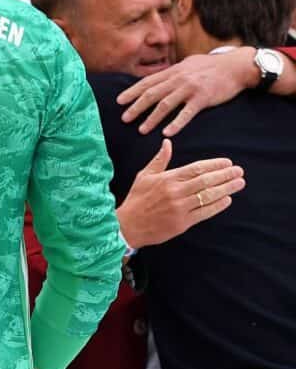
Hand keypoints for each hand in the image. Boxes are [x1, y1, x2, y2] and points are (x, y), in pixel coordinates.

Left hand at [116, 49, 254, 135]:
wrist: (235, 66)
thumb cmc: (210, 66)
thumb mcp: (187, 65)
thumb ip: (172, 73)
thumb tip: (156, 80)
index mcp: (173, 71)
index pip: (147, 82)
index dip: (132, 92)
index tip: (119, 101)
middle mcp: (178, 79)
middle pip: (152, 94)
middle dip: (136, 107)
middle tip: (124, 119)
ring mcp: (190, 89)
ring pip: (165, 105)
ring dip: (152, 118)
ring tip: (141, 130)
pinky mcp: (203, 99)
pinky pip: (186, 113)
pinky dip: (175, 123)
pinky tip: (167, 133)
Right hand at [116, 139, 243, 248]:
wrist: (129, 225)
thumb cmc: (137, 198)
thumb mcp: (145, 175)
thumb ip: (160, 160)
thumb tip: (167, 143)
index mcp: (167, 179)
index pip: (196, 168)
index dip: (214, 165)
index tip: (227, 162)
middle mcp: (175, 192)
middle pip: (205, 181)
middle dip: (225, 175)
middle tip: (239, 171)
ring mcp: (180, 208)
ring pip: (208, 196)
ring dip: (226, 189)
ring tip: (239, 183)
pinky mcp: (182, 223)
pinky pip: (204, 212)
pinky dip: (217, 206)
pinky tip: (227, 200)